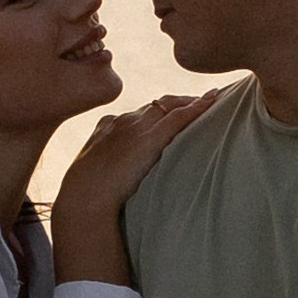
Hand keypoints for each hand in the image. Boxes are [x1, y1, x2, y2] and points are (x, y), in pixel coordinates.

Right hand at [52, 93, 217, 226]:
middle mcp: (123, 121)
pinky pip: (179, 116)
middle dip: (179, 102)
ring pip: (170, 105)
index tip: (174, 112)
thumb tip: (120, 179)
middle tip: (201, 102)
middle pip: (157, 105)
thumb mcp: (94, 174)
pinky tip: (213, 99)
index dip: (160, 111)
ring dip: (192, 102)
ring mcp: (137, 127)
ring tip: (213, 100)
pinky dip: (198, 106)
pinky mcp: (150, 138)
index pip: (141, 113)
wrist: (83, 197)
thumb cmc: (86, 195)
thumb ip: (109, 169)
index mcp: (108, 126)